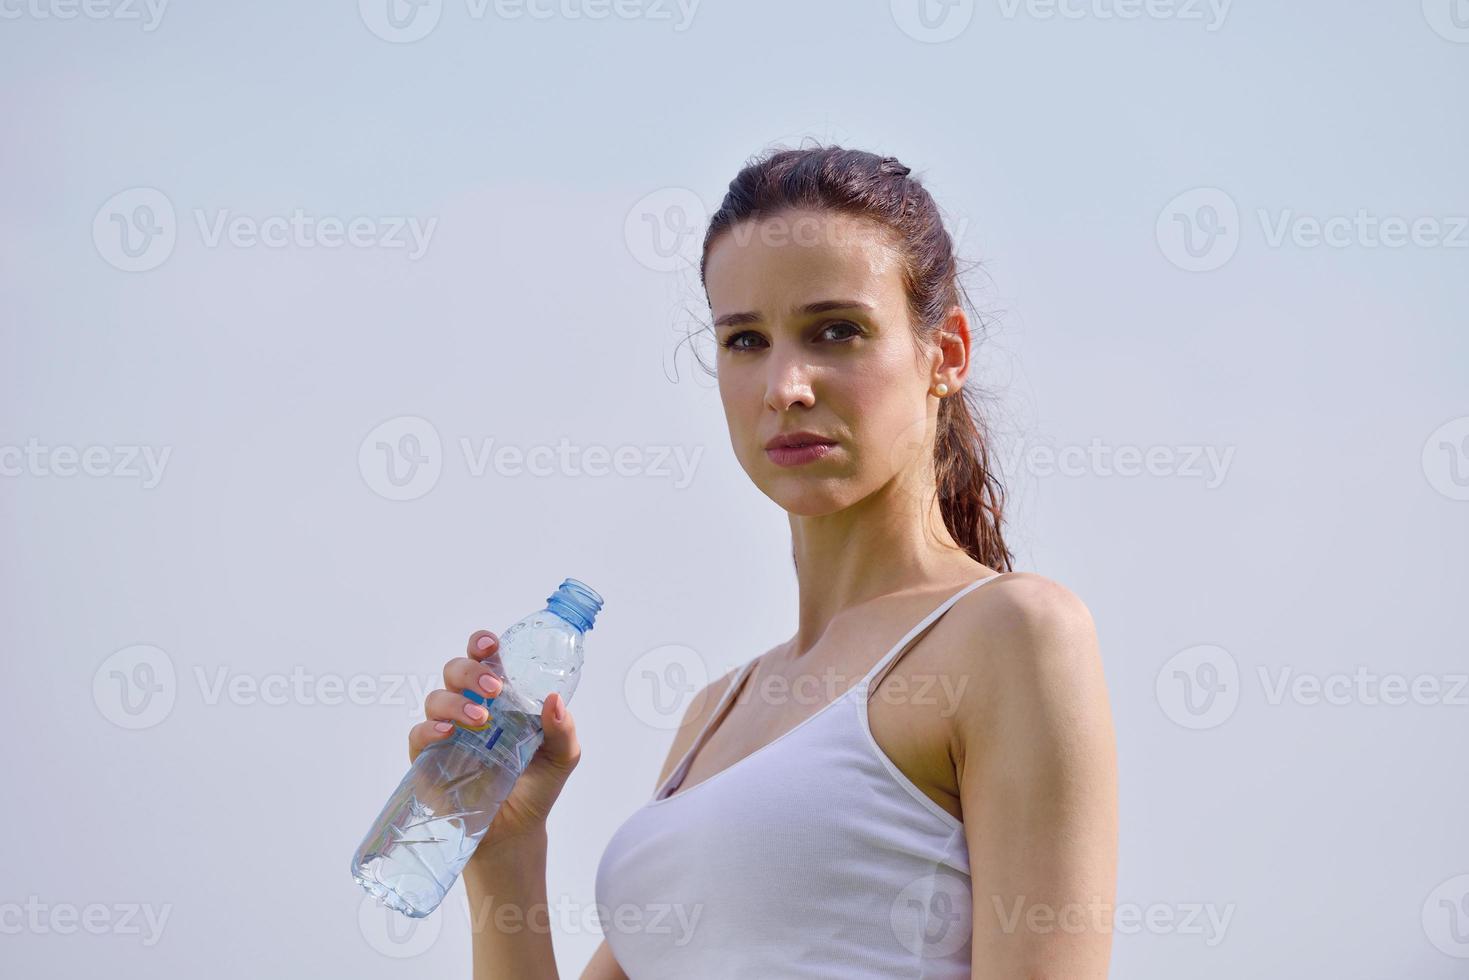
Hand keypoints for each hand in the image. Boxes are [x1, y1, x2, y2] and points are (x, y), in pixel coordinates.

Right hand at [408, 629, 581, 855]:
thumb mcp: (561, 757)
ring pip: (436, 698)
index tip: (492, 645)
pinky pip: (418, 735)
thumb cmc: (536, 786)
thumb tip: (555, 701)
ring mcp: (446, 732)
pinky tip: (447, 733)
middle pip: (455, 671)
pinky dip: (429, 729)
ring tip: (480, 718)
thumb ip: (562, 730)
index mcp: (499, 698)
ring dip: (455, 702)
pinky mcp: (428, 760)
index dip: (482, 645)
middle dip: (470, 670)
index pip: (485, 660)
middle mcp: (469, 707)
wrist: (516, 830)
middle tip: (493, 688)